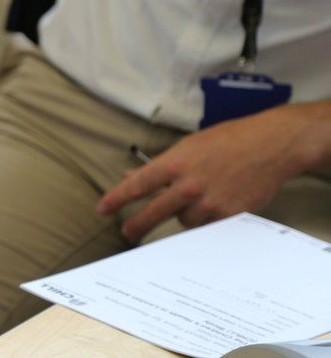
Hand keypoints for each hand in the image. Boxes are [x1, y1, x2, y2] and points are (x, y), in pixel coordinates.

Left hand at [97, 105, 326, 240]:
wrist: (270, 145)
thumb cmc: (227, 140)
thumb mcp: (187, 146)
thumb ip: (159, 165)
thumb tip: (129, 177)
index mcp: (174, 164)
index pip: (137, 186)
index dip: (116, 199)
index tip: (102, 210)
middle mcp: (188, 185)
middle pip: (153, 212)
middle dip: (137, 224)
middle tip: (126, 232)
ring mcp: (209, 202)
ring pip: (183, 221)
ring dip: (184, 214)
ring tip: (200, 197)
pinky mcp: (228, 216)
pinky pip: (207, 226)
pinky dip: (206, 219)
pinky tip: (216, 204)